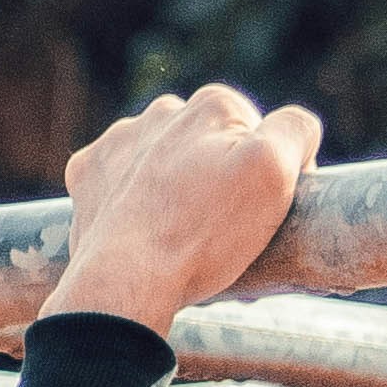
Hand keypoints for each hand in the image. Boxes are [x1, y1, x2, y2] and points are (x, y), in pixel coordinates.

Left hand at [42, 83, 322, 336]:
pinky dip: (134, 199)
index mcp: (213, 106)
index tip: (267, 214)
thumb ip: (295, 130)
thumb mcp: (275, 174)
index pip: (264, 131)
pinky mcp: (88, 172)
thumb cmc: (205, 233)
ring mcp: (119, 141)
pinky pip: (120, 178)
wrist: (126, 280)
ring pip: (164, 159)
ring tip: (184, 235)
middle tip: (227, 229)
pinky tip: (145, 228)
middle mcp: (162, 112)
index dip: (275, 173)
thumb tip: (298, 126)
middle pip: (211, 144)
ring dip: (177, 186)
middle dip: (222, 177)